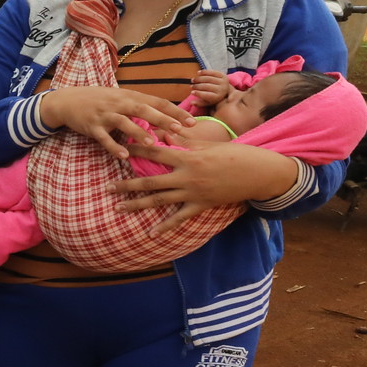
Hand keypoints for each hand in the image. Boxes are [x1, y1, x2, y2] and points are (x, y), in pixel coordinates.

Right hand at [36, 85, 190, 158]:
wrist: (68, 100)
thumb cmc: (99, 100)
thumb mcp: (121, 98)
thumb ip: (141, 105)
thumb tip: (167, 115)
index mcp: (130, 96)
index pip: (157, 102)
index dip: (175, 111)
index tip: (192, 121)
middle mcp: (119, 103)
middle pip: (144, 110)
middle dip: (162, 119)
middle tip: (179, 129)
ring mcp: (105, 115)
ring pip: (124, 123)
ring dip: (138, 133)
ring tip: (152, 143)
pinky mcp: (92, 127)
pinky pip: (104, 138)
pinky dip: (114, 147)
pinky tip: (124, 155)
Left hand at [112, 140, 300, 232]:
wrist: (260, 173)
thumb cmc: (237, 154)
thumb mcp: (210, 144)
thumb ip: (185, 142)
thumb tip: (164, 132)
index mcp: (188, 157)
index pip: (156, 152)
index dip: (136, 149)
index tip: (120, 148)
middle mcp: (187, 176)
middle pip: (150, 181)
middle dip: (127, 185)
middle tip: (106, 187)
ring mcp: (193, 193)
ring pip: (159, 200)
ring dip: (137, 205)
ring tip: (118, 208)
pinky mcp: (201, 205)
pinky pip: (179, 218)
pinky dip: (165, 227)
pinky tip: (151, 234)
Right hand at [189, 68, 230, 107]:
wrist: (225, 89)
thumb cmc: (213, 96)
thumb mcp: (207, 102)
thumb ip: (199, 103)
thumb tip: (191, 103)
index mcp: (218, 97)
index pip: (207, 95)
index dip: (198, 93)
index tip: (191, 92)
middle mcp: (223, 89)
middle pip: (207, 86)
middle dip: (197, 86)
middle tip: (191, 86)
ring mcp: (224, 81)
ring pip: (209, 79)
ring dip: (199, 79)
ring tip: (193, 80)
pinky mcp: (223, 75)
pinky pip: (212, 72)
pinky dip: (204, 72)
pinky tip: (198, 73)